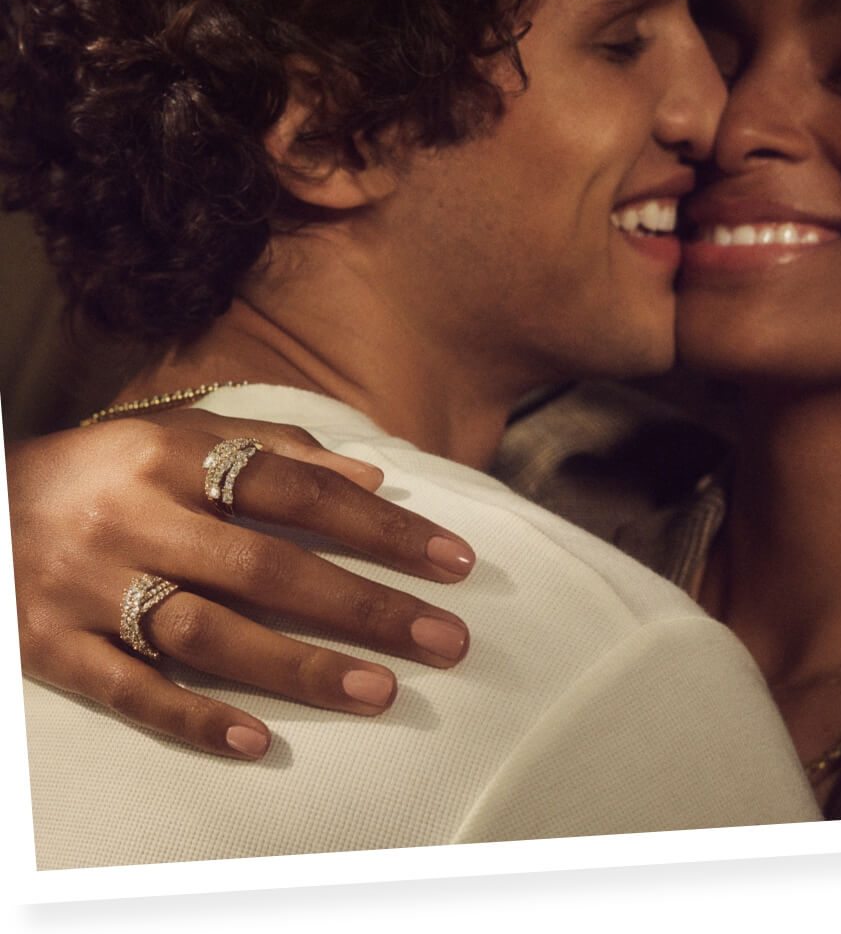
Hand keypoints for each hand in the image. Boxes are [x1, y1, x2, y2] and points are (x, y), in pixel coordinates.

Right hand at [7, 409, 474, 759]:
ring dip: (298, 667)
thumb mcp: (180, 435)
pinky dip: (193, 718)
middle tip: (446, 638)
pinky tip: (260, 743)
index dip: (379, 525)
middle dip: (364, 604)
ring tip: (380, 690)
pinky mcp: (49, 644)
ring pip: (208, 633)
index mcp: (172, 455)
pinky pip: (128, 690)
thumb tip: (372, 479)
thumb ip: (276, 447)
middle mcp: (133, 517)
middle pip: (265, 566)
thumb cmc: (103, 468)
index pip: (296, 489)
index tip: (453, 560)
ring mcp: (88, 585)